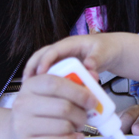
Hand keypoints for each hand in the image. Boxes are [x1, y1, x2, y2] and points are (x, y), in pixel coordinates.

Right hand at [5, 73, 96, 138]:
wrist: (14, 137)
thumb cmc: (38, 112)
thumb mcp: (49, 94)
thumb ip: (71, 84)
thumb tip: (94, 77)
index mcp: (31, 85)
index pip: (56, 84)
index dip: (78, 91)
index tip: (92, 100)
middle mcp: (23, 103)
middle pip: (63, 107)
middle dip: (81, 113)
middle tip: (86, 116)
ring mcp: (21, 125)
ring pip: (63, 126)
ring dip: (76, 128)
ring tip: (75, 126)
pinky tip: (75, 138)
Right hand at [23, 33, 138, 83]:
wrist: (111, 50)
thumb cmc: (107, 49)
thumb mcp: (104, 52)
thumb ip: (96, 59)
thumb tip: (89, 67)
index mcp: (71, 44)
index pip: (53, 50)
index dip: (45, 61)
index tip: (40, 74)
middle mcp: (63, 50)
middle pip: (41, 56)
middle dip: (32, 68)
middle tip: (26, 83)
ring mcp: (61, 58)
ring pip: (42, 65)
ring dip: (34, 76)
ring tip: (27, 89)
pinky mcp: (63, 68)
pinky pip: (48, 73)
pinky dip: (41, 82)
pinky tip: (38, 94)